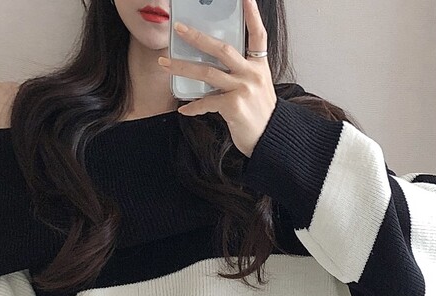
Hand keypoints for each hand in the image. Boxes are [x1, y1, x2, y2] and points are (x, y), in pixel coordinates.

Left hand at [156, 0, 275, 156]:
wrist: (270, 139)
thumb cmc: (259, 113)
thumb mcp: (256, 87)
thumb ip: (241, 72)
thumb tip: (213, 64)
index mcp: (259, 66)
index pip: (258, 35)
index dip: (252, 15)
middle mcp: (252, 74)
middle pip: (222, 48)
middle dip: (198, 37)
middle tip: (179, 29)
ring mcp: (243, 89)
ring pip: (207, 72)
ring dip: (182, 67)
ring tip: (165, 63)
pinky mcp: (234, 106)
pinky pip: (207, 102)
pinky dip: (194, 107)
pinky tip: (184, 109)